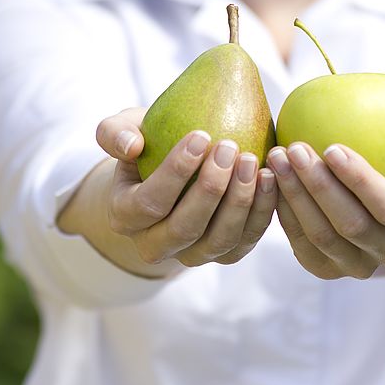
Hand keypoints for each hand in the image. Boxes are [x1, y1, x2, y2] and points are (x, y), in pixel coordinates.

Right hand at [95, 108, 277, 267]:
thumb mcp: (125, 130)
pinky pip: (246, 240)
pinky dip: (260, 211)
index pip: (148, 203)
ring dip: (239, 201)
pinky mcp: (225, 254)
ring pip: (218, 240)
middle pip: (184, 227)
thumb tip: (131, 146)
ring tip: (253, 161)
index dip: (174, 172)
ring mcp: (192, 254)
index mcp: (125, 217)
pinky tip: (269, 177)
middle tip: (229, 148)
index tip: (201, 135)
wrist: (173, 173)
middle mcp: (156, 245)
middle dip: (210, 188)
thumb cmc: (148, 144)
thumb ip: (115, 133)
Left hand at [267, 91, 384, 279]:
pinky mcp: (326, 268)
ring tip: (277, 159)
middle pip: (351, 224)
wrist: (376, 195)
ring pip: (322, 236)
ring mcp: (358, 266)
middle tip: (293, 149)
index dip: (360, 180)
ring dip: (295, 197)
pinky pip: (300, 243)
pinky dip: (284, 213)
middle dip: (319, 186)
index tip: (330, 146)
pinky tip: (270, 181)